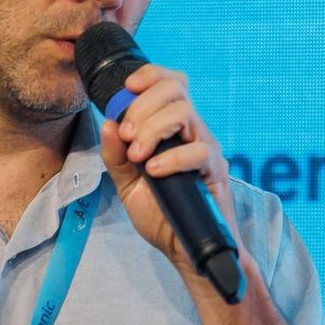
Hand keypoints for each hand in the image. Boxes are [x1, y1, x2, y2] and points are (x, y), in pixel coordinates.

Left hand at [98, 63, 239, 279]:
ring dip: (152, 128)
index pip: (170, 84)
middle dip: (142, 106)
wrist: (182, 249)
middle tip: (127, 136)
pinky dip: (171, 158)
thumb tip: (109, 122)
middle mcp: (192, 132)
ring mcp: (206, 150)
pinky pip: (198, 152)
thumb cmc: (160, 214)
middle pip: (175, 90)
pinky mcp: (215, 172)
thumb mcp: (127, 184)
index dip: (150, 75)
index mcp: (173, 129)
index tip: (127, 87)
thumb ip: (115, 156)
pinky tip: (154, 171)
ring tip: (137, 155)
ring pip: (184, 113)